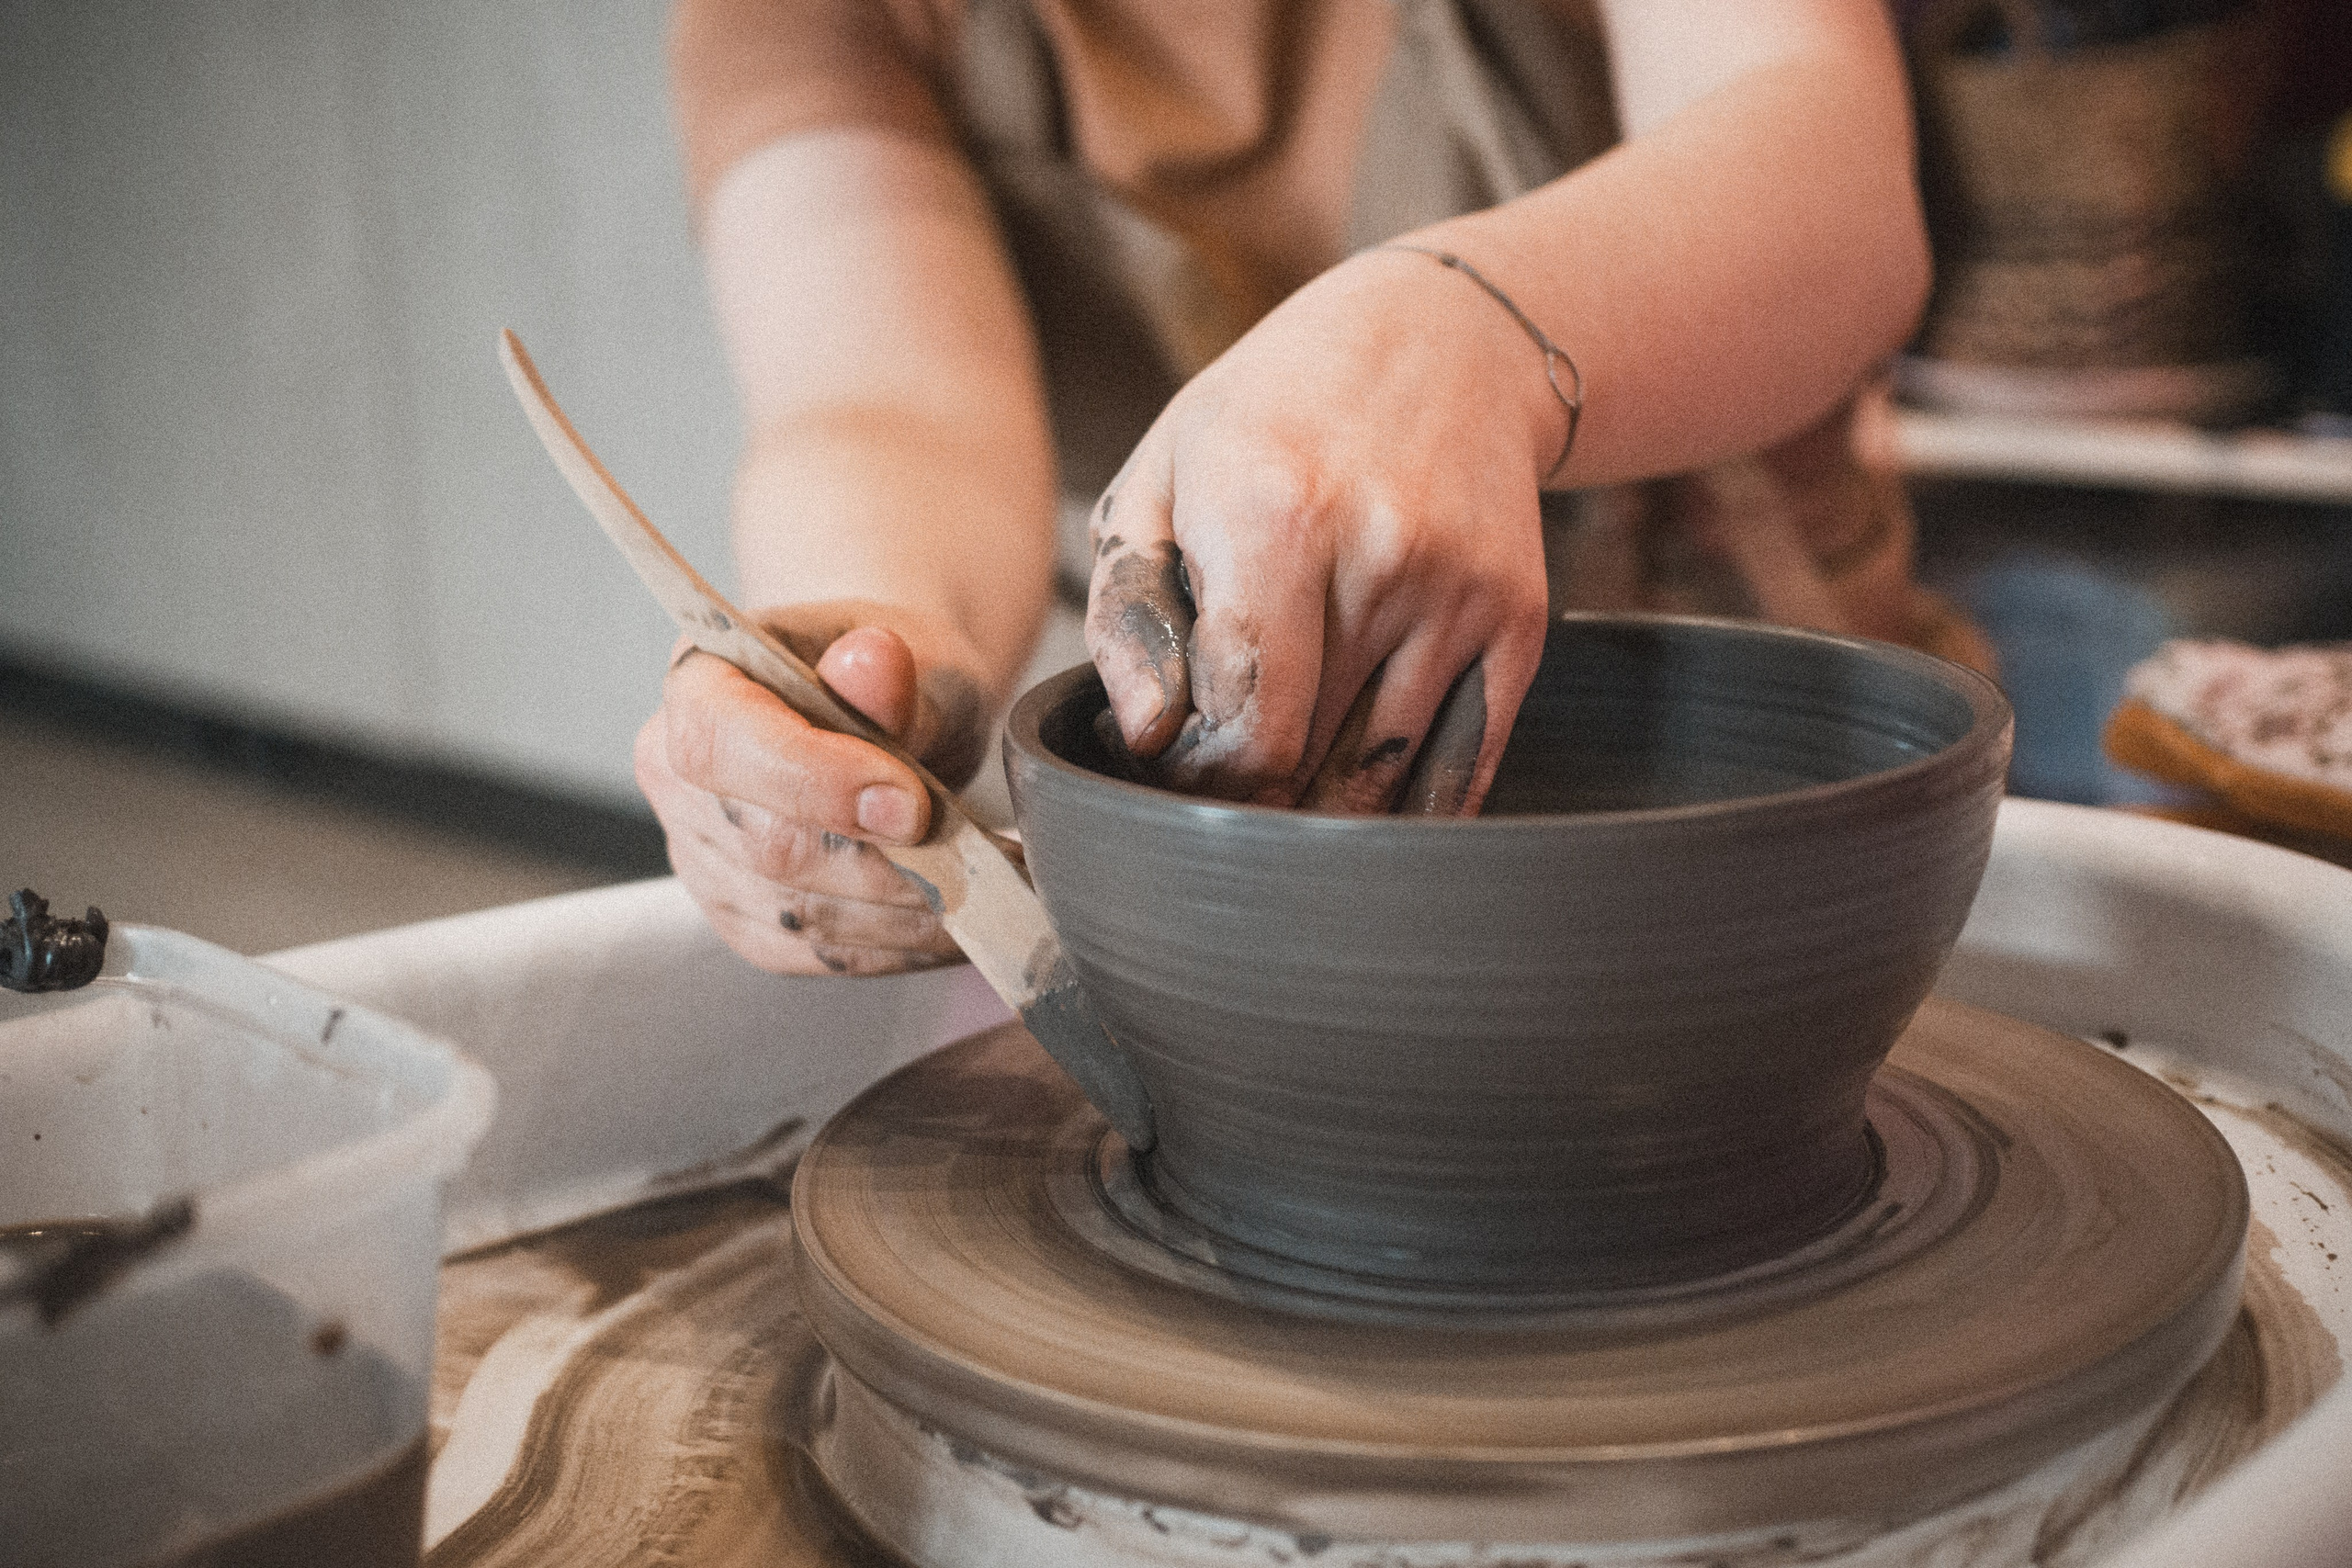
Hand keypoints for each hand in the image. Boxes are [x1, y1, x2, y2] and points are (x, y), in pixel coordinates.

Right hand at [635, 601, 991, 974]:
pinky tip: (954, 919)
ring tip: (991, 885)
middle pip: (772, 848)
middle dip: (893, 861)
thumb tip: (874, 666)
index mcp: (699, 683)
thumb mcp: (913, 651)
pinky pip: (820, 954)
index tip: (911, 804)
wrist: (901, 712)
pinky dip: (901, 945)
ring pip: (803, 916)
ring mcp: (704, 858)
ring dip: (911, 913)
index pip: (718, 744)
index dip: (814, 781)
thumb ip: (890, 671)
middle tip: (986, 853)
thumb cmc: (898, 673)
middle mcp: (679, 777)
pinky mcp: (746, 921)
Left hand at [1085, 247, 1557, 813]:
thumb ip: (1132, 611)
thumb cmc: (1273, 415)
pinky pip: (1463, 762)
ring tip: (1282, 784)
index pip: (1246, 726)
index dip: (1201, 777)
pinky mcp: (1519, 616)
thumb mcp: (1165, 475)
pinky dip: (1409, 802)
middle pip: (1309, 762)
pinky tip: (1361, 791)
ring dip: (1323, 806)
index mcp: (1275, 518)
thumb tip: (1144, 734)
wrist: (1442, 337)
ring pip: (1384, 779)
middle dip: (1250, 795)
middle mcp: (1382, 558)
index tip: (1179, 765)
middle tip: (1218, 779)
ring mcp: (1461, 592)